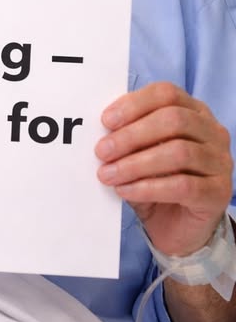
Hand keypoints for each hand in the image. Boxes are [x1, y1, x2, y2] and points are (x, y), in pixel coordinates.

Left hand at [95, 82, 232, 256]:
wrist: (178, 228)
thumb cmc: (157, 182)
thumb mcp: (138, 155)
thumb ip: (126, 139)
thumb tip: (100, 133)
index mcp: (194, 112)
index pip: (167, 94)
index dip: (134, 104)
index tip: (106, 121)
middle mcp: (213, 132)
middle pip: (174, 120)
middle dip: (132, 135)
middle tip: (102, 151)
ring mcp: (220, 162)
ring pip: (179, 153)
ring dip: (135, 164)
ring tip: (108, 174)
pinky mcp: (219, 192)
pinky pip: (183, 186)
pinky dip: (148, 187)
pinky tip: (126, 191)